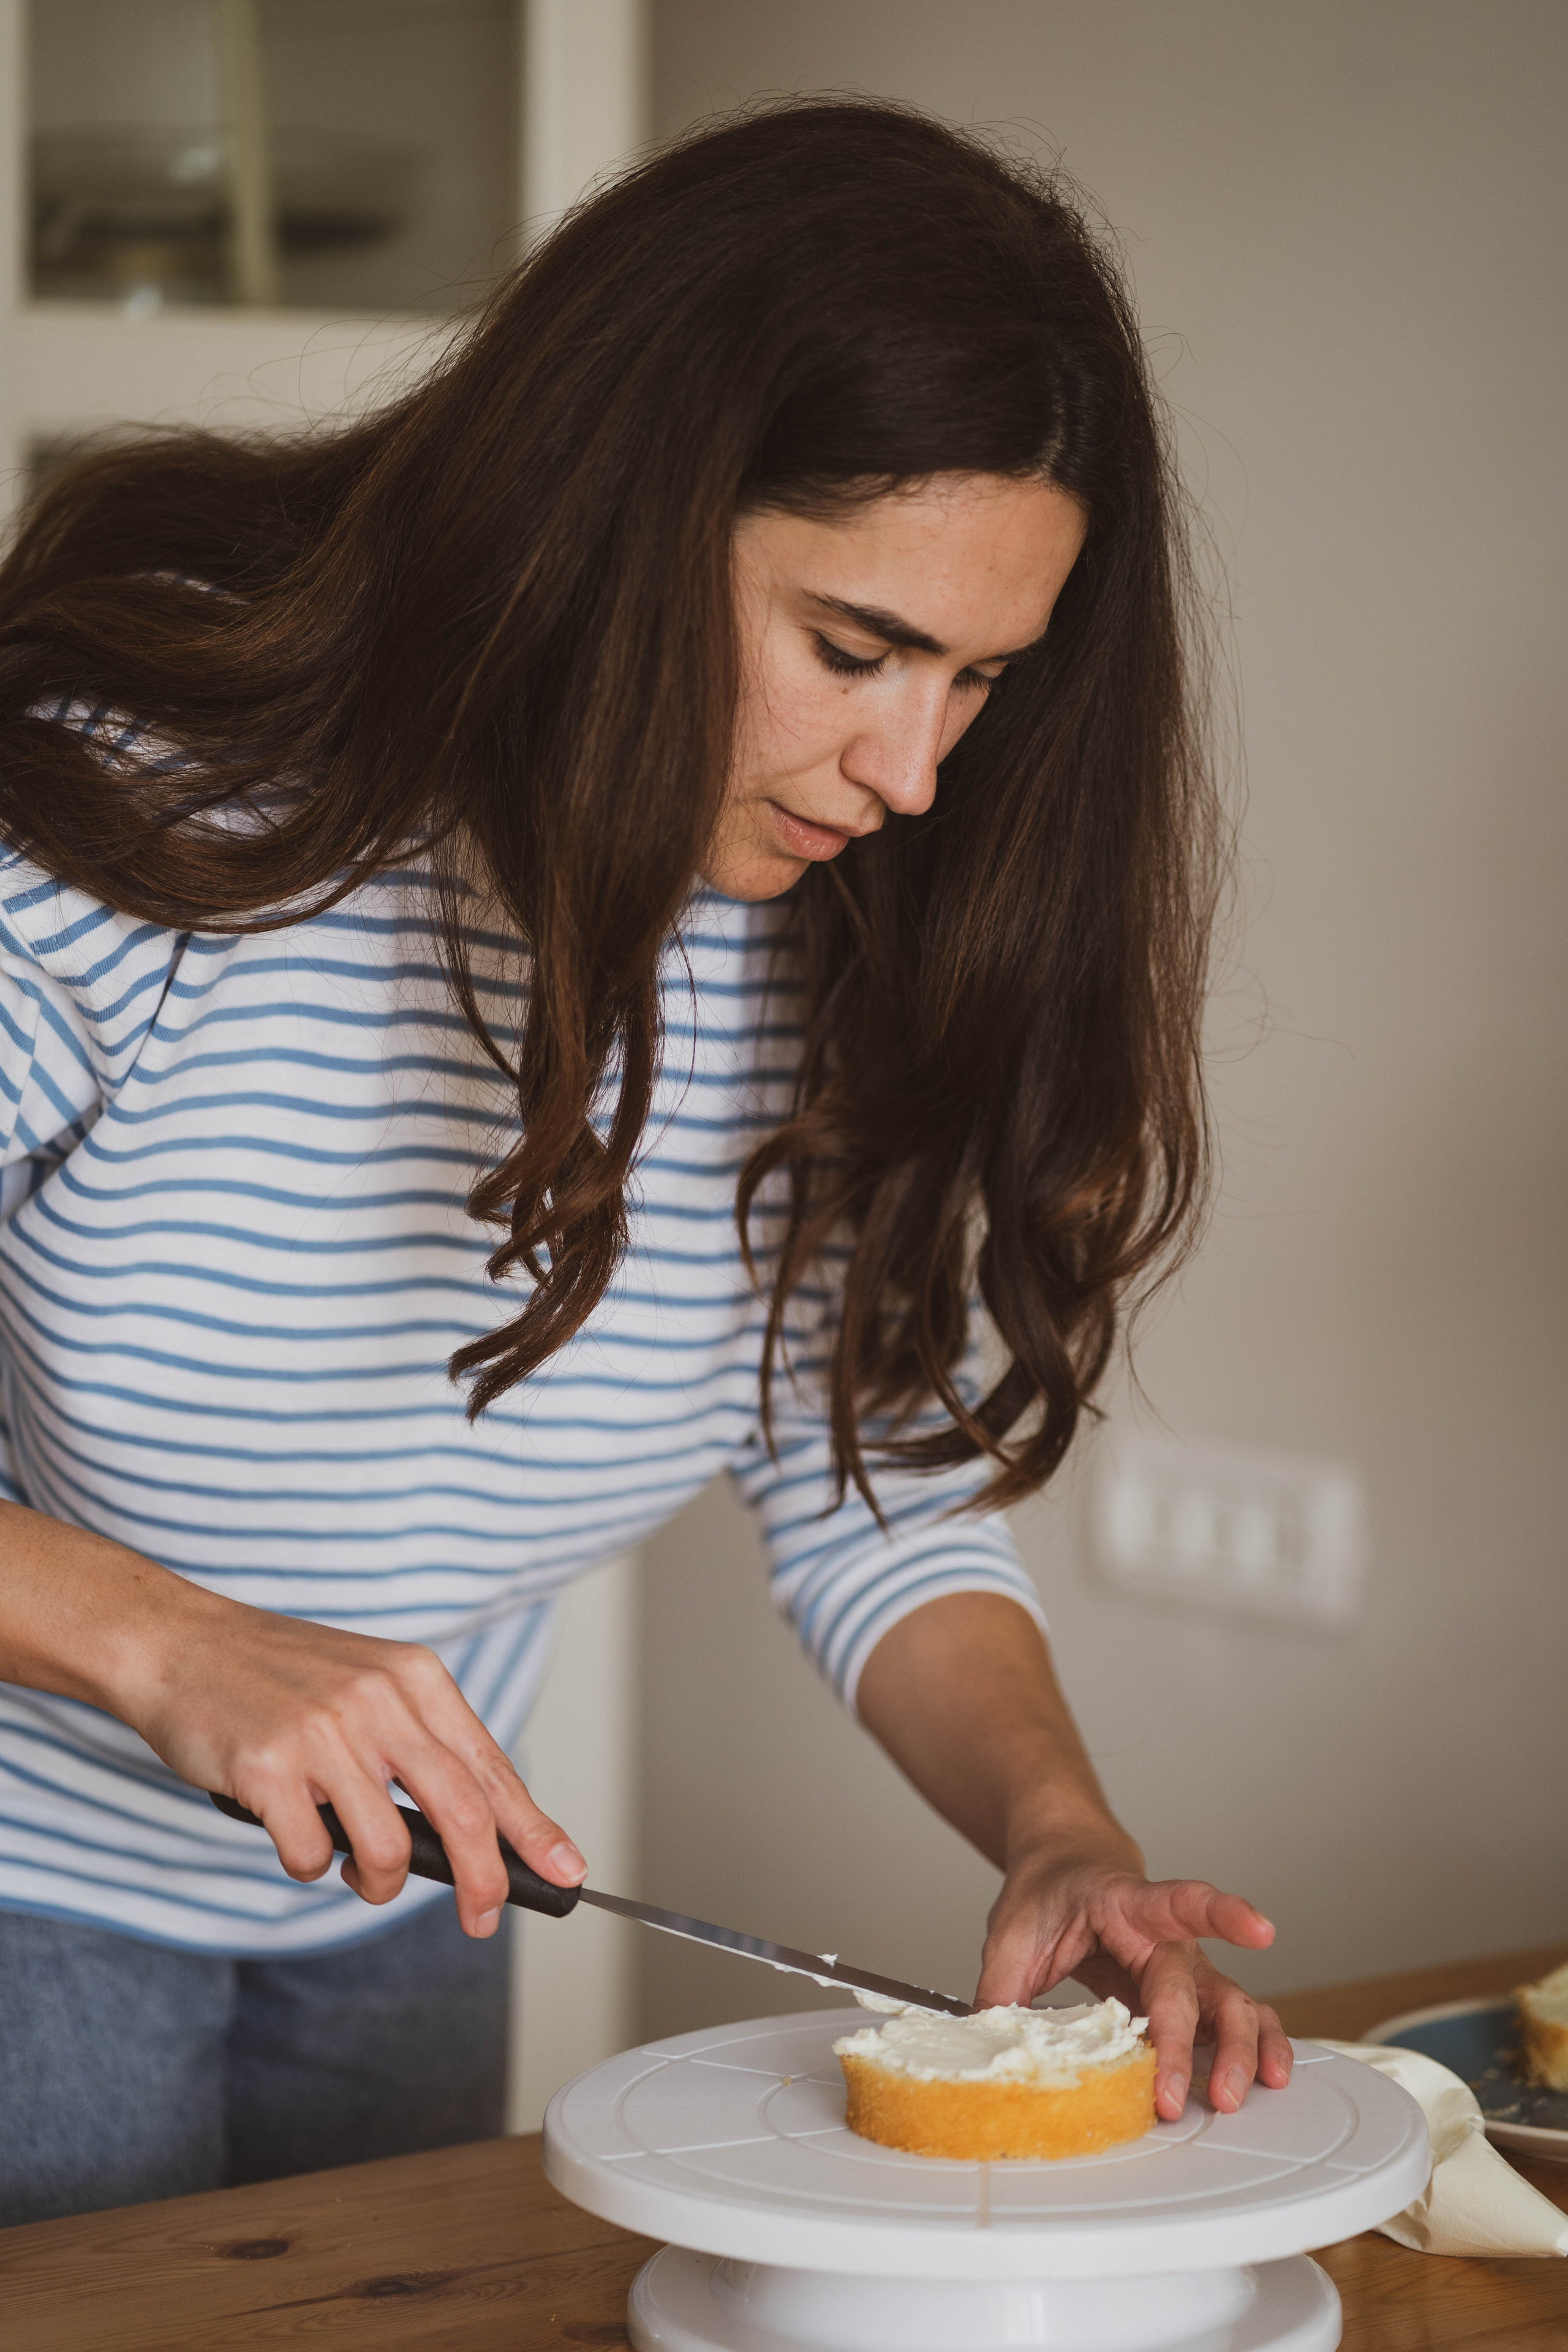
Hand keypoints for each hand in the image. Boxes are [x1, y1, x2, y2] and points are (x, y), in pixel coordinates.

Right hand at [122, 1575, 585, 1937]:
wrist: (182, 1643)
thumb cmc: (278, 1675)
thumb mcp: (368, 1683)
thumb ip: (418, 1744)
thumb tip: (476, 1831)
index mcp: (414, 1678)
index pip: (490, 1768)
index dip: (532, 1830)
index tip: (565, 1871)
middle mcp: (378, 1701)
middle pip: (461, 1813)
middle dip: (483, 1881)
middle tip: (481, 1917)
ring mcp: (323, 1734)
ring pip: (388, 1848)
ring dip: (379, 1880)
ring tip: (356, 1866)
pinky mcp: (269, 1768)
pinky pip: (311, 1856)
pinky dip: (309, 1863)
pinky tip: (292, 1831)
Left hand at [975, 1829, 1292, 2119]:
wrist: (1068, 1863)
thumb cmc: (1048, 1891)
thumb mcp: (1012, 1930)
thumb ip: (1001, 1988)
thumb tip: (986, 2049)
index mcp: (1127, 1904)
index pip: (1179, 1903)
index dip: (1221, 1915)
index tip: (1261, 1930)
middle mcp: (1168, 1936)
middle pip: (1194, 1988)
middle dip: (1187, 2047)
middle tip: (1171, 2097)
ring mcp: (1187, 1965)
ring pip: (1234, 2003)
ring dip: (1241, 2051)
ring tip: (1231, 2096)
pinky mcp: (1191, 1992)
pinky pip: (1236, 2016)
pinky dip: (1259, 2045)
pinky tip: (1269, 2076)